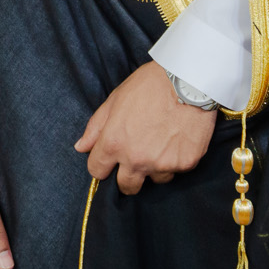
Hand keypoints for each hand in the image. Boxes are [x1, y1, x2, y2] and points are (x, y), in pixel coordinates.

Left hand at [74, 60, 215, 194]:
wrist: (187, 81)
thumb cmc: (148, 86)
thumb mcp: (114, 101)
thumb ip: (96, 128)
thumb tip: (81, 147)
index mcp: (114, 143)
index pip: (97, 171)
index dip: (101, 165)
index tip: (108, 162)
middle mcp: (137, 159)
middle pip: (127, 187)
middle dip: (127, 177)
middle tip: (134, 160)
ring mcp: (162, 164)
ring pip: (155, 179)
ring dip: (154, 167)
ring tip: (160, 144)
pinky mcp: (185, 163)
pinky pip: (176, 170)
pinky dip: (175, 160)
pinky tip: (176, 140)